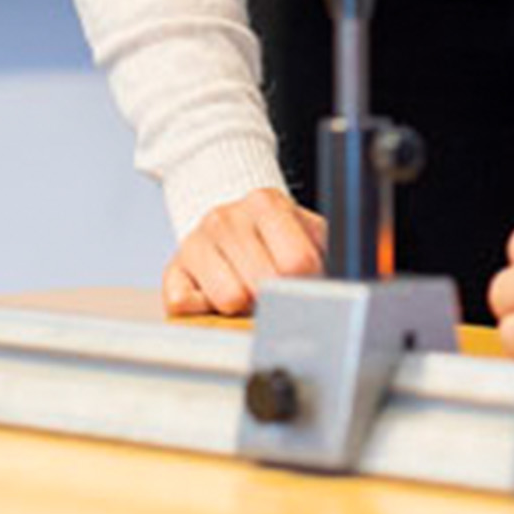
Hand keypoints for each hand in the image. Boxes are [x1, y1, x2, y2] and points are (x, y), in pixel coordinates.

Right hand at [162, 189, 326, 318]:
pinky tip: (216, 296)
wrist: (225, 220)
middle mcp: (225, 217)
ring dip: (244, 306)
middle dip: (277, 297)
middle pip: (265, 284)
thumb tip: (341, 278)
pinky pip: (186, 305)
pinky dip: (205, 310)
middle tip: (274, 289)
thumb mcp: (305, 230)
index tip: (306, 282)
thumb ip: (325, 248)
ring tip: (247, 290)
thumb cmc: (270, 234)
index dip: (308, 282)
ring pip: (230, 298)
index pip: (298, 260)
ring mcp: (195, 242)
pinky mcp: (172, 270)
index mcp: (265, 203)